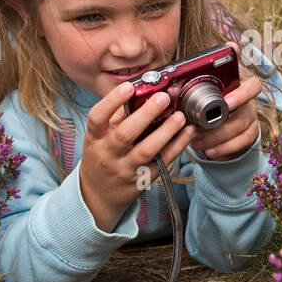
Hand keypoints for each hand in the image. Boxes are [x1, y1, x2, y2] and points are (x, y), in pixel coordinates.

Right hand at [79, 81, 197, 232]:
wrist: (98, 194)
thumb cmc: (101, 157)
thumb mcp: (98, 137)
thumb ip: (115, 116)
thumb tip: (138, 92)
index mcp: (95, 138)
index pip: (98, 117)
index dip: (112, 101)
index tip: (129, 87)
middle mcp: (108, 154)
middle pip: (126, 134)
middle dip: (146, 114)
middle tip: (163, 97)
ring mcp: (125, 169)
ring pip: (147, 150)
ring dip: (166, 131)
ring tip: (180, 117)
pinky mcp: (143, 180)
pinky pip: (162, 162)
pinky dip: (177, 146)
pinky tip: (187, 132)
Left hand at [190, 45, 262, 160]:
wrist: (221, 127)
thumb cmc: (208, 108)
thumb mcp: (203, 100)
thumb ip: (193, 96)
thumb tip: (172, 93)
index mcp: (239, 88)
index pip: (252, 86)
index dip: (241, 94)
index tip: (225, 102)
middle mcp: (248, 102)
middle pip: (243, 111)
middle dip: (218, 123)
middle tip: (198, 129)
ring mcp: (251, 119)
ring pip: (240, 129)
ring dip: (216, 138)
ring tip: (197, 143)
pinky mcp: (250, 135)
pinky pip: (241, 143)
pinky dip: (223, 148)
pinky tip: (209, 151)